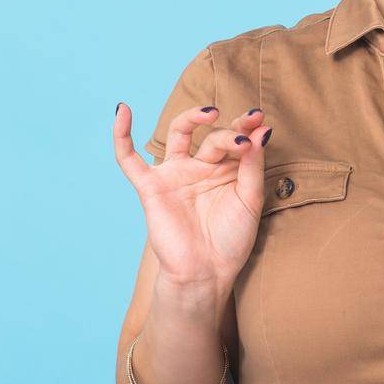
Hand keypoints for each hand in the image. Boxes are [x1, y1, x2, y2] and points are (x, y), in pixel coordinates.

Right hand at [112, 101, 269, 301]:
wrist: (207, 273)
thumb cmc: (231, 240)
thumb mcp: (250, 200)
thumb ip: (253, 165)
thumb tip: (262, 130)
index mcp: (226, 169)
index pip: (235, 138)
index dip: (247, 127)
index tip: (260, 120)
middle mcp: (201, 166)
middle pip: (213, 136)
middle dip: (230, 133)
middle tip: (244, 135)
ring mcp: (175, 174)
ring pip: (179, 133)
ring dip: (192, 118)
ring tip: (210, 112)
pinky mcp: (151, 187)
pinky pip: (129, 159)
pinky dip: (121, 135)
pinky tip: (122, 110)